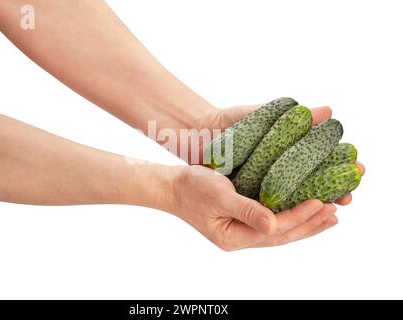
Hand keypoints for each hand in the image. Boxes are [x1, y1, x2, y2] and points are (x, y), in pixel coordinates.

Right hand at [165, 105, 364, 249]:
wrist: (174, 187)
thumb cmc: (192, 188)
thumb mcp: (218, 196)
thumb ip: (246, 211)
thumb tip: (274, 225)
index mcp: (234, 237)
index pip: (275, 230)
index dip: (299, 217)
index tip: (321, 202)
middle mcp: (241, 238)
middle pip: (282, 235)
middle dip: (309, 224)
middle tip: (335, 212)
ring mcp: (242, 232)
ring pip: (280, 230)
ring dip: (305, 223)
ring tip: (329, 215)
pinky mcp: (243, 220)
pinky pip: (273, 222)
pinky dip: (291, 216)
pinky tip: (303, 209)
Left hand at [197, 104, 364, 205]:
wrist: (196, 131)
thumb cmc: (228, 122)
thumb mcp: (259, 117)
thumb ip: (290, 116)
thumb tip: (328, 110)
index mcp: (282, 156)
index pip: (315, 169)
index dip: (335, 173)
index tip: (356, 172)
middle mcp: (272, 175)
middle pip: (305, 189)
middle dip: (328, 193)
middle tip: (349, 197)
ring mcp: (257, 187)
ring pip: (286, 203)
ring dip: (308, 209)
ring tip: (329, 211)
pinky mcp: (241, 196)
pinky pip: (261, 208)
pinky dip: (277, 213)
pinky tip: (290, 218)